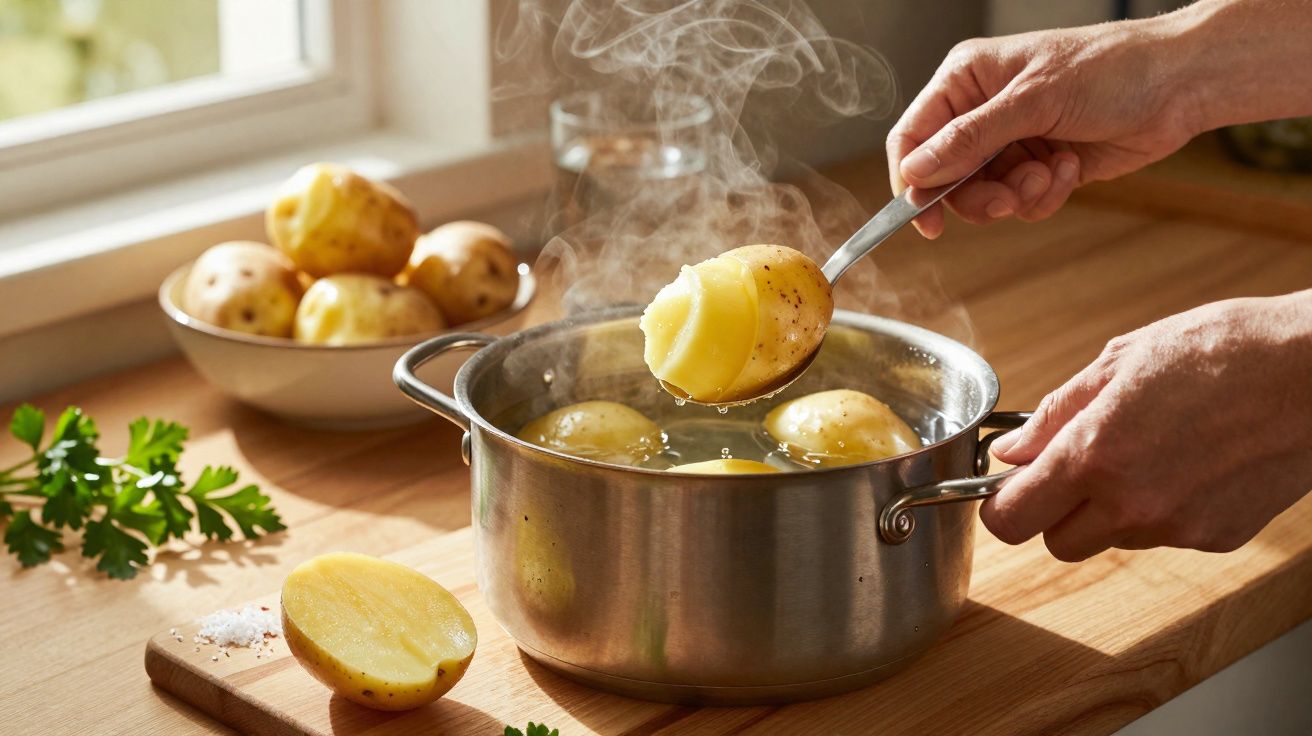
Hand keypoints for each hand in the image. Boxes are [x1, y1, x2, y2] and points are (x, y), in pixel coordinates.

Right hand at [886, 18, 1200, 237]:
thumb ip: (970, 138)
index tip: (925, 219)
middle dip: (978, 196)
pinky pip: (1020, 202)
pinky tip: (1071, 167)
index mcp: (967, 80)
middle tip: (1007, 201)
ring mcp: (1012, 141)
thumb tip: (917, 170)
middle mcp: (982, 111)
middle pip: (944, 177)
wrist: (1179, 85)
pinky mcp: (1040, 167)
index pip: (913, 137)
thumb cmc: (1112, 69)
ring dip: (1017, 195)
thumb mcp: (1034, 100)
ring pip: (984, 196)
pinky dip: (1045, 195)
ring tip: (1050, 174)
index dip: (912, 180)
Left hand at [981, 291, 1311, 561]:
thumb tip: (1010, 452)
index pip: (1010, 520)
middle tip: (1077, 468)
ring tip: (1149, 451)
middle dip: (1055, 512)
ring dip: (1111, 511)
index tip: (1009, 487)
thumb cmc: (1223, 350)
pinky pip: (1163, 537)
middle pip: (1056, 544)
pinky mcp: (1217, 538)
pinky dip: (1162, 511)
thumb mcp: (1120, 361)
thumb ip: (1055, 415)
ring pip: (1112, 540)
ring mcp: (1177, 528)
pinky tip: (1189, 463)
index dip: (1001, 505)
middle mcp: (1131, 503)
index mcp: (1094, 454)